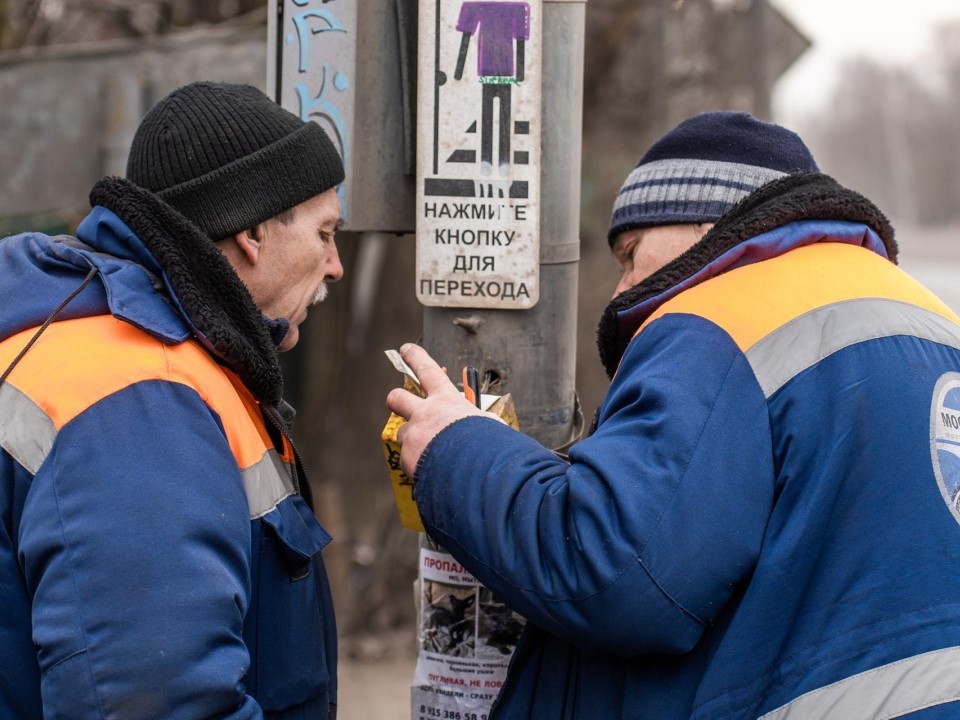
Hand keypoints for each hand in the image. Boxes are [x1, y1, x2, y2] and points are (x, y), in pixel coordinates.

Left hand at [386, 343, 501, 475]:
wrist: (479, 476)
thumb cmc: (491, 448)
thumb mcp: (489, 425)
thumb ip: (475, 420)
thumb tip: (476, 426)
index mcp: (447, 401)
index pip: (426, 369)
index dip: (415, 357)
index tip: (406, 350)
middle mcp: (425, 414)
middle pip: (397, 397)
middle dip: (397, 398)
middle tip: (400, 403)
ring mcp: (414, 436)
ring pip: (402, 433)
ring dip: (413, 439)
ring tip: (433, 452)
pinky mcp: (407, 459)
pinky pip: (408, 459)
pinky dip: (418, 464)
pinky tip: (435, 471)